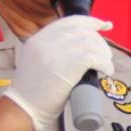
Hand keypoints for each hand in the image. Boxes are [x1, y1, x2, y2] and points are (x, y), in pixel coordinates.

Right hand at [2, 16, 112, 130]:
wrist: (23, 108)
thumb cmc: (33, 92)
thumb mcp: (37, 61)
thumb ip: (52, 50)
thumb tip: (81, 47)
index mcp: (38, 39)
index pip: (69, 22)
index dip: (90, 22)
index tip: (104, 25)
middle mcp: (46, 42)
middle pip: (82, 31)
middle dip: (99, 40)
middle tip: (105, 53)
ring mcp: (57, 53)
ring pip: (90, 43)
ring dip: (103, 53)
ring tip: (106, 64)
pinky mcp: (68, 66)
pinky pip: (94, 58)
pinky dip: (105, 64)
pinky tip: (106, 71)